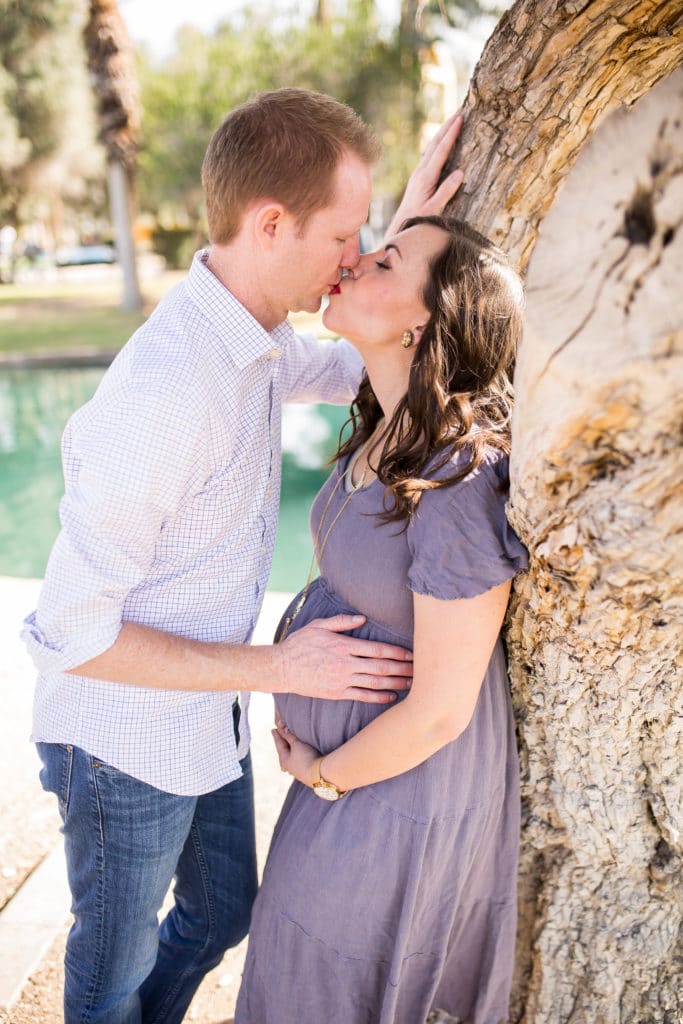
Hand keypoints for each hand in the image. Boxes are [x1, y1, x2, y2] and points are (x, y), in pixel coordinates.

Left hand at [272, 718, 319, 786]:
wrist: (320, 774)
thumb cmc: (306, 758)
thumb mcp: (297, 744)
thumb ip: (289, 736)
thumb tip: (282, 729)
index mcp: (283, 760)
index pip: (279, 744)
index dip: (277, 735)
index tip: (273, 729)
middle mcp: (288, 767)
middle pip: (283, 752)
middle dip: (282, 744)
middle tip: (279, 735)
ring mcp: (296, 771)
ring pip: (290, 758)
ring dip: (289, 750)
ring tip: (287, 746)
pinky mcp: (305, 773)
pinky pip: (297, 761)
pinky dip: (295, 755)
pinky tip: (296, 758)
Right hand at [277, 613, 411, 702]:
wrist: (281, 668)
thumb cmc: (300, 644)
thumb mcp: (319, 626)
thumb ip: (342, 621)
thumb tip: (363, 618)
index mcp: (343, 645)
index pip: (377, 650)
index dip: (398, 653)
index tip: (413, 654)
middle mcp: (345, 664)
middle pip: (381, 667)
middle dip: (403, 669)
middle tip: (421, 670)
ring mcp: (341, 680)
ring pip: (375, 683)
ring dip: (396, 683)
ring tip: (412, 684)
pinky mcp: (337, 693)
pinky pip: (362, 696)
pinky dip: (378, 697)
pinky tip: (391, 696)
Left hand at [385, 112, 464, 238]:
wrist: (399, 228)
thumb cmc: (418, 221)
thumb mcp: (433, 209)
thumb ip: (446, 191)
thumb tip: (460, 172)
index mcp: (426, 177)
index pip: (441, 150)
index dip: (451, 133)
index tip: (461, 118)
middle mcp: (421, 172)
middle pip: (435, 144)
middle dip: (447, 126)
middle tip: (460, 111)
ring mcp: (418, 174)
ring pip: (432, 148)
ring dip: (443, 133)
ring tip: (453, 122)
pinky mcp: (418, 179)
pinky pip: (430, 156)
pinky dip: (438, 145)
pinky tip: (442, 143)